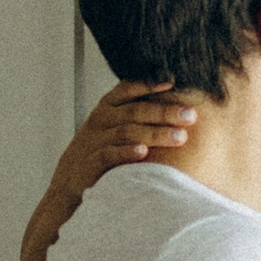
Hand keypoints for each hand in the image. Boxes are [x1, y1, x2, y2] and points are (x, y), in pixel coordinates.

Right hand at [56, 80, 199, 204]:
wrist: (70, 179)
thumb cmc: (101, 148)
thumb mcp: (114, 124)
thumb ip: (138, 111)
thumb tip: (178, 104)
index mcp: (108, 106)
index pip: (128, 89)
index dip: (150, 84)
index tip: (174, 81)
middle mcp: (101, 120)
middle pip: (134, 111)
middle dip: (164, 112)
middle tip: (190, 116)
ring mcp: (94, 141)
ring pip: (126, 132)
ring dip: (155, 134)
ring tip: (179, 137)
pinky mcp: (90, 163)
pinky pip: (108, 154)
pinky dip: (126, 152)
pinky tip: (143, 152)